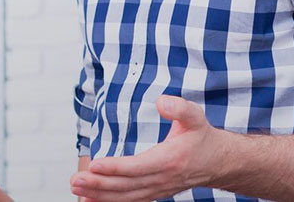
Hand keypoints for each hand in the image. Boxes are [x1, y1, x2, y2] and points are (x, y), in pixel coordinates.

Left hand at [70, 96, 234, 201]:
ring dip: (99, 195)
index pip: (138, 167)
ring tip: (76, 189)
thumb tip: (162, 101)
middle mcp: (162, 179)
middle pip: (127, 185)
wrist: (219, 162)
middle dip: (99, 184)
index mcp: (170, 160)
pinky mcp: (154, 193)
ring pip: (126, 196)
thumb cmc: (202, 137)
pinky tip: (88, 200)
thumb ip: (180, 108)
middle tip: (75, 181)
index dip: (116, 168)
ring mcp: (158, 189)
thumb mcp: (196, 117)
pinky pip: (130, 201)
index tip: (94, 165)